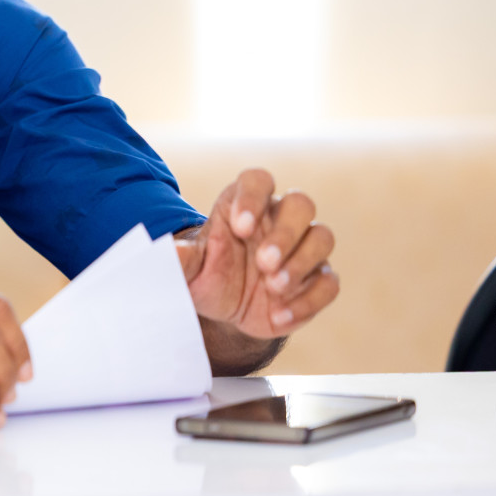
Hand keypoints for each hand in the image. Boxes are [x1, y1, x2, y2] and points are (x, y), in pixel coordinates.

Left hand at [175, 169, 339, 340]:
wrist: (225, 311)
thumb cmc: (207, 276)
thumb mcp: (188, 270)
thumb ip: (180, 259)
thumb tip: (166, 253)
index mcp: (243, 205)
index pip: (258, 181)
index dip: (253, 198)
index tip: (240, 227)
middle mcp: (278, 220)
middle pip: (300, 204)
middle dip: (285, 233)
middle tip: (263, 263)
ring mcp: (302, 248)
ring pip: (322, 237)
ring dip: (301, 263)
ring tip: (272, 288)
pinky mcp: (316, 279)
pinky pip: (328, 282)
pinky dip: (308, 300)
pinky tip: (279, 314)